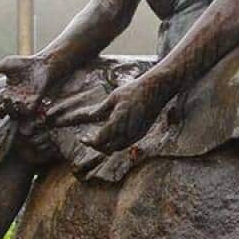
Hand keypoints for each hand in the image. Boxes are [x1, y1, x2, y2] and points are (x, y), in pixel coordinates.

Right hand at [0, 55, 53, 118]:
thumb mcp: (6, 65)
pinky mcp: (35, 102)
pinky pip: (27, 111)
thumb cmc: (24, 64)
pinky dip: (22, 109)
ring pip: (13, 113)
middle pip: (1, 111)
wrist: (42, 64)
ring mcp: (24, 102)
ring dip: (9, 108)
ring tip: (7, 97)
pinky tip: (19, 101)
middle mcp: (14, 100)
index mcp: (6, 92)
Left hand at [51, 77, 165, 152]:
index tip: (82, 139)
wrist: (156, 90)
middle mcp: (127, 131)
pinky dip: (117, 142)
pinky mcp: (142, 133)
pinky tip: (112, 134)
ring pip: (118, 148)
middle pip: (108, 148)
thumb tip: (89, 116)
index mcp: (117, 122)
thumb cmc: (133, 90)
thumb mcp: (113, 97)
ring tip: (99, 138)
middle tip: (88, 139)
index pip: (100, 140)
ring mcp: (136, 134)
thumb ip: (101, 109)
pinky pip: (126, 143)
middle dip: (97, 146)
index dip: (89, 142)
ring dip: (107, 146)